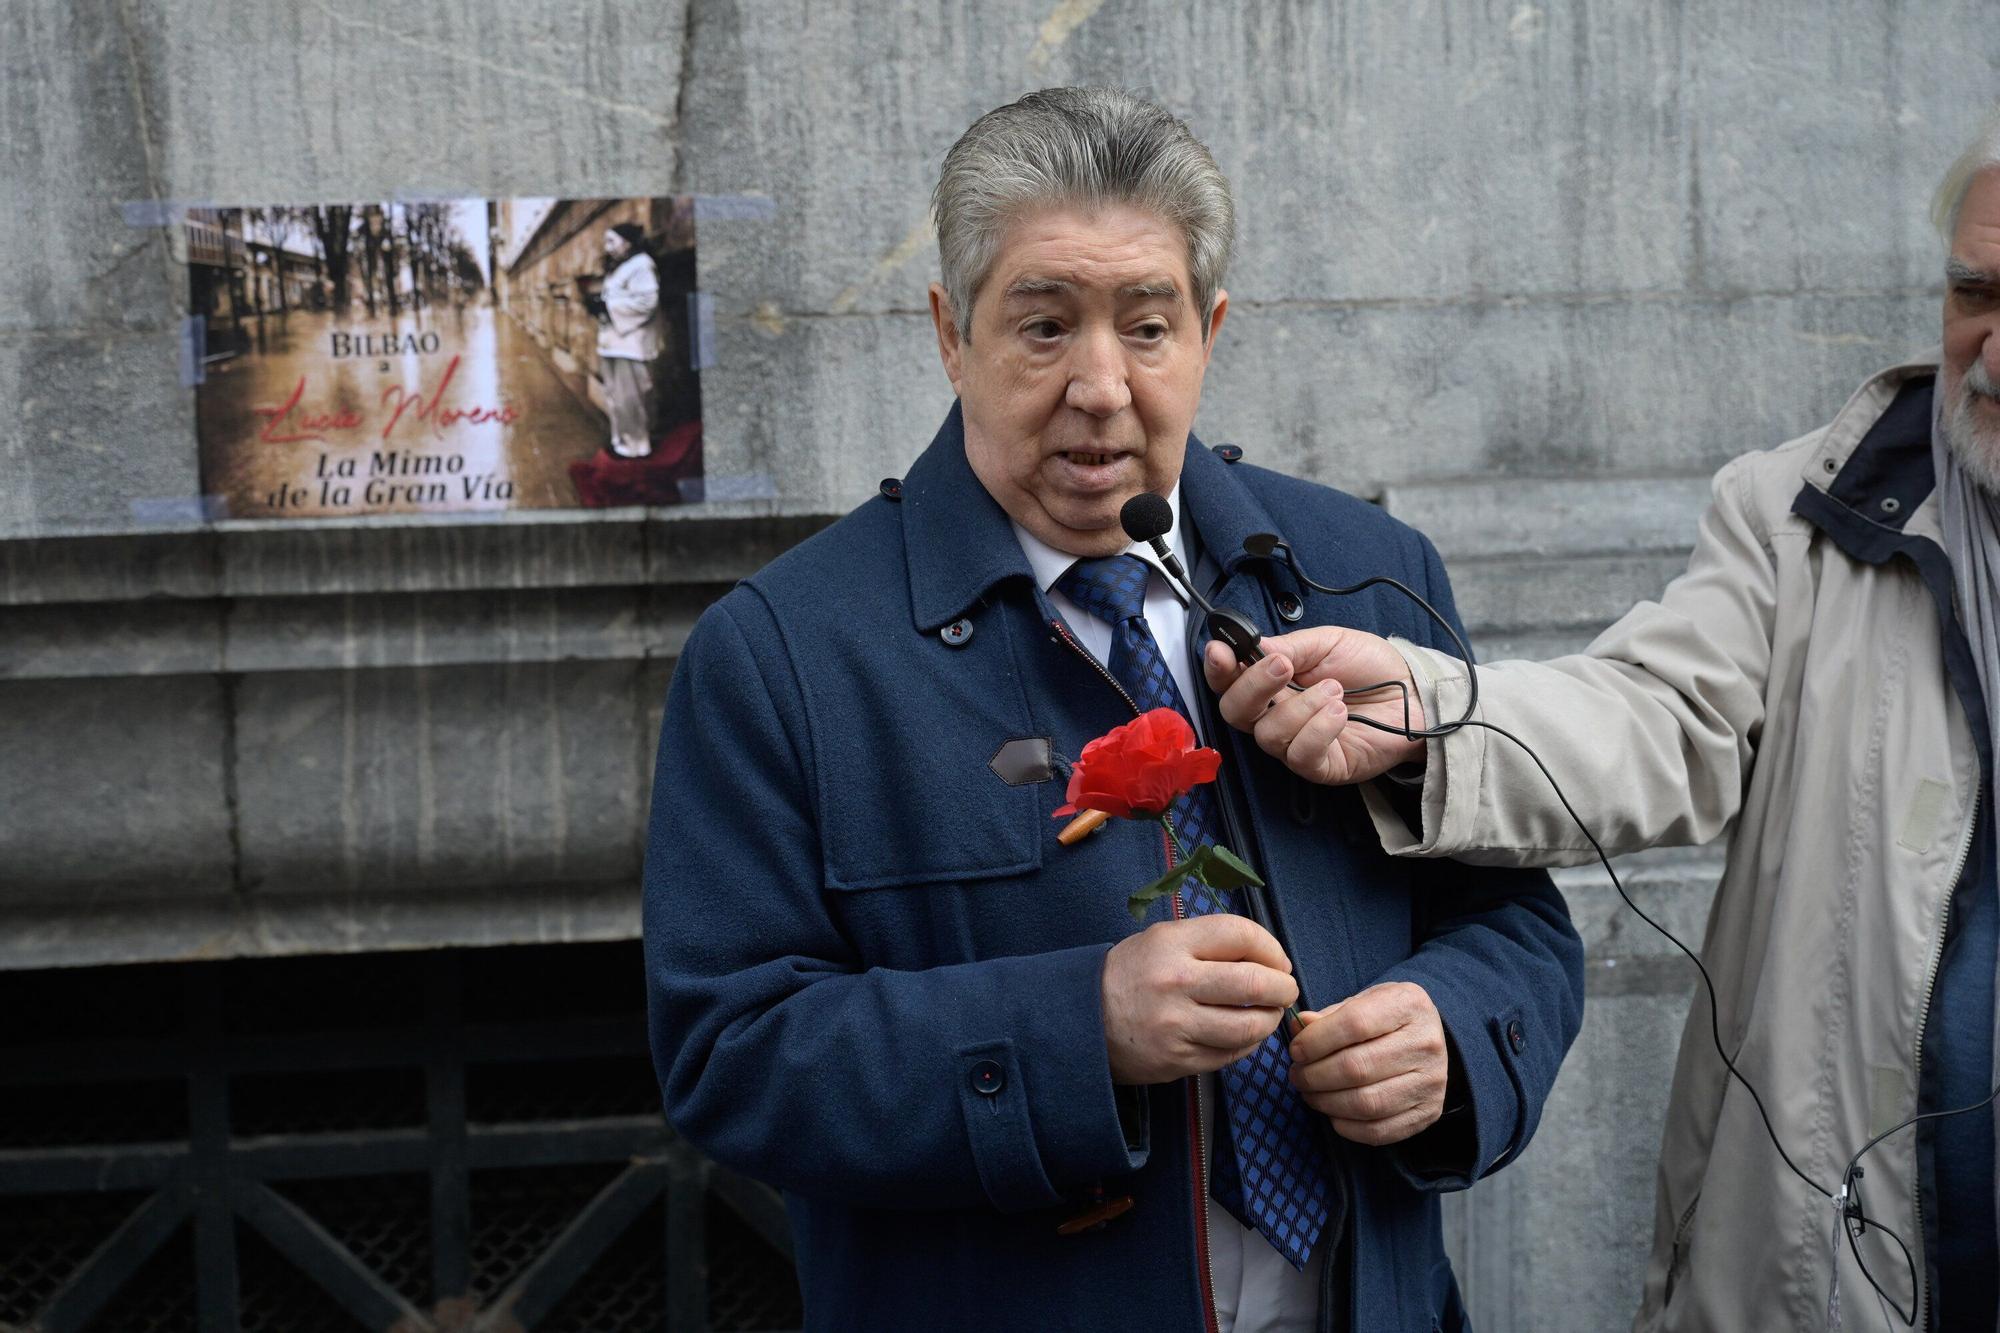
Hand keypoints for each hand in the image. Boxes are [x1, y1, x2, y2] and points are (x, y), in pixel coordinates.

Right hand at [1102, 916, 1298, 1084]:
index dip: (1272, 947)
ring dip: (1271, 1020)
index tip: (1278, 960)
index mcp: (1171, 943)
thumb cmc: (1132, 974)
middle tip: (1285, 989)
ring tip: (1269, 1013)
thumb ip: (1210, 942)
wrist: (1082, 1019)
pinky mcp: (1179, 1060)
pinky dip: (1248, 1044)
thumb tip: (1269, 958)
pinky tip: (1245, 1034)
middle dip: (1283, 987)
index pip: (1241, 935)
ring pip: (1250, 1026)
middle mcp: (1175, 982)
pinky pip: (1232, 1054)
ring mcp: (1177, 1025)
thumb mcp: (1161, 940)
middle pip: (1255, 983)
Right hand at [1201, 628, 1426, 784]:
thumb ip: (1290, 645)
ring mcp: (1295, 744)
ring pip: (1268, 735)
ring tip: (1335, 690)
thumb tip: (1253, 647)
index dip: (1217, 669)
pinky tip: (1340, 713)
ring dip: (1302, 707)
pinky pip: (1300, 755)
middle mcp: (1276, 714)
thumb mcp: (1329, 642)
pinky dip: (1319, 730)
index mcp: (1272, 682)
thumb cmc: (1371, 668)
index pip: (1228, 681)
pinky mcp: (1320, 767)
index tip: (1222, 651)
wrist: (1414, 693)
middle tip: (1283, 667)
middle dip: (1252, 687)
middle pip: (1234, 713)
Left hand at [1287, 982, 1448, 1145]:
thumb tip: (1300, 1025)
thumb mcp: (1363, 1002)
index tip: (1296, 1050)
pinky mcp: (1429, 1112)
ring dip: (1327, 1103)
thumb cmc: (1387, 1019)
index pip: (1355, 1023)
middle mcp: (1426, 1043)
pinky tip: (1333, 1113)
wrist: (1430, 1040)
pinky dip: (1348, 1127)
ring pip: (1367, 1103)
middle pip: (1358, 1068)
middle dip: (1315, 1076)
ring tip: (1310, 1094)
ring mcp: (1432, 1081)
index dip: (1317, 1040)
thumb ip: (1330, 1015)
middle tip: (1297, 1076)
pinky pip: (1380, 1130)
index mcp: (1409, 1005)